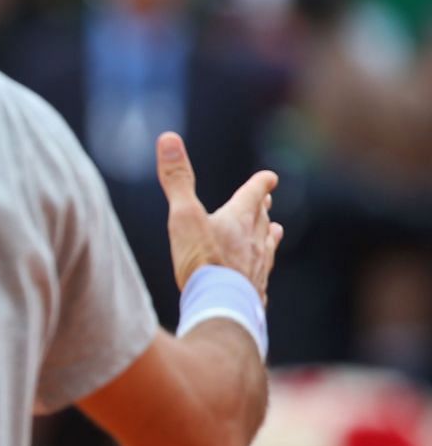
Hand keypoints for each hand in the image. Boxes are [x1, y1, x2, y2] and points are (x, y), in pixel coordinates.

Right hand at [156, 132, 283, 300]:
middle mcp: (254, 241)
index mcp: (239, 219)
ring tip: (275, 231)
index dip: (262, 182)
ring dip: (270, 236)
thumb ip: (177, 180)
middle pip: (262, 219)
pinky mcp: (253, 292)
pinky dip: (261, 270)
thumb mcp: (183, 215)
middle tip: (267, 200)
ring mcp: (257, 268)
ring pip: (267, 246)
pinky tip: (260, 276)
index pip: (254, 193)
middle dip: (263, 208)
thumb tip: (168, 138)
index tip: (270, 177)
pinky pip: (261, 277)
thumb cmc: (201, 260)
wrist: (220, 307)